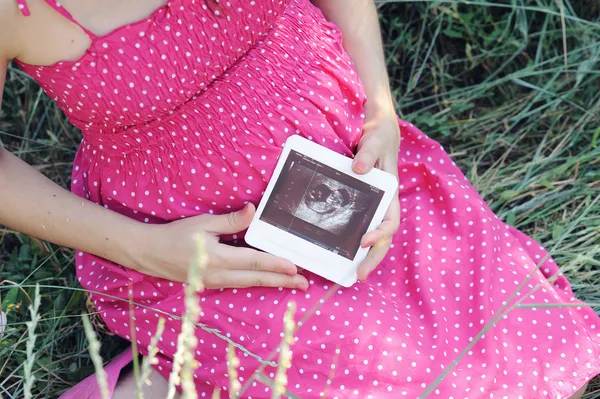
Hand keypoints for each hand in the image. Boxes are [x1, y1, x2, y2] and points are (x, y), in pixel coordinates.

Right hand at [131, 204, 308, 289]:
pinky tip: (266, 281)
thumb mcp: (204, 223)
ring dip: (272, 283)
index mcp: (219, 258)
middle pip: (257, 278)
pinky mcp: (211, 284)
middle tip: (304, 284)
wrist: (150, 253)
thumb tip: (254, 211)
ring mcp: (215, 282)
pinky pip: (239, 284)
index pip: (255, 262)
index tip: (295, 268)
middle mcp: (220, 275)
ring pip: (250, 284)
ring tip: (291, 284)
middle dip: (282, 281)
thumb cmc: (176, 235)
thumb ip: (231, 221)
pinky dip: (256, 283)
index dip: (276, 265)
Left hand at [352, 112, 400, 280]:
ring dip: (367, 255)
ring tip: (353, 272)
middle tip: (360, 275)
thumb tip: (359, 170)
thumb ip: (368, 154)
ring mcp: (374, 205)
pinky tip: (342, 249)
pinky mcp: (363, 202)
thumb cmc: (379, 136)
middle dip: (374, 257)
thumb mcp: (374, 141)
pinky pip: (362, 224)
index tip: (364, 242)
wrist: (379, 129)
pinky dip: (355, 239)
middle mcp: (384, 204)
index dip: (380, 234)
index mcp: (391, 194)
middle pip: (384, 237)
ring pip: (375, 235)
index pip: (390, 221)